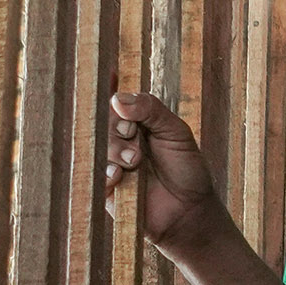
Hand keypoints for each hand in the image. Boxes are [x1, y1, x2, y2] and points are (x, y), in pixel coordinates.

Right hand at [103, 93, 225, 254]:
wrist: (191, 210)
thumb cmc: (186, 169)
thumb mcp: (175, 132)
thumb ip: (151, 110)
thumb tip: (117, 100)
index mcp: (137, 124)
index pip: (116, 102)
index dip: (110, 90)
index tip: (109, 73)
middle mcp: (121, 141)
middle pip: (103, 122)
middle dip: (117, 126)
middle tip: (131, 133)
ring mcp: (112, 164)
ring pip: (98, 147)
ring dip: (115, 150)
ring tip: (134, 161)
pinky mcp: (106, 189)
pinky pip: (95, 175)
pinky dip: (106, 172)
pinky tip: (118, 175)